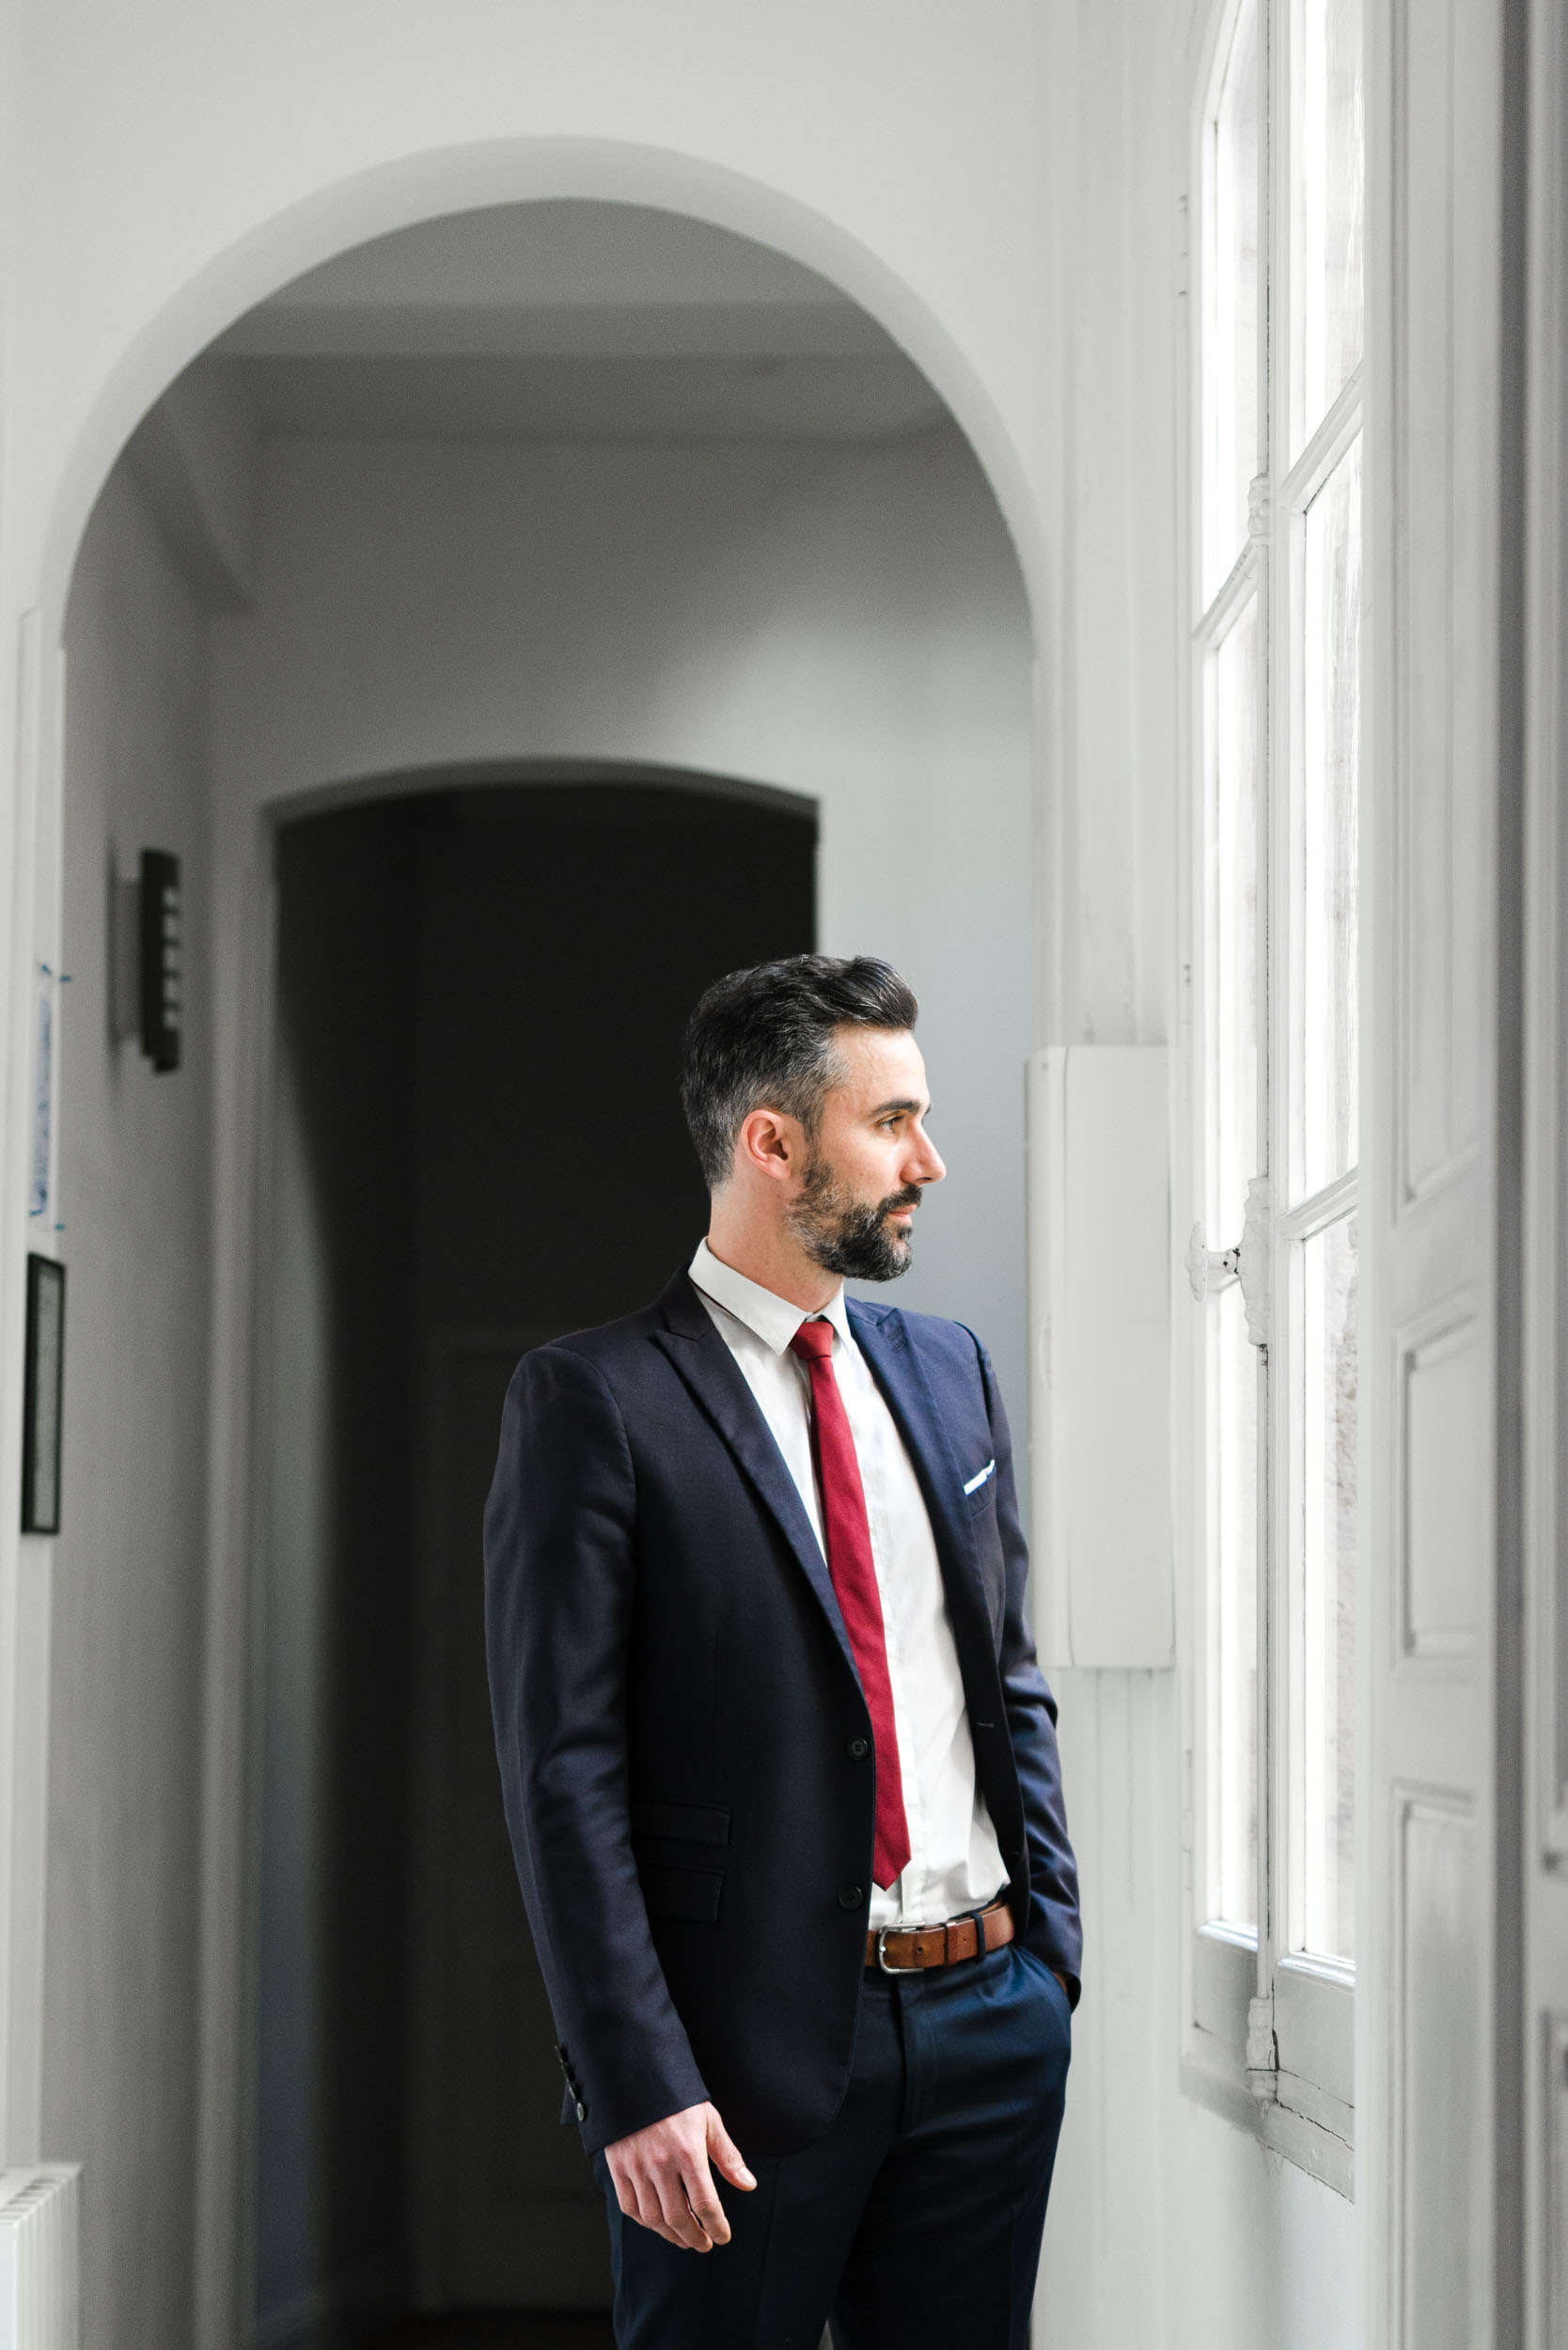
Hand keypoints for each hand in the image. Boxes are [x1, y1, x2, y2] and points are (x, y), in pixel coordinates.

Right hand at [604, 2101, 755, 2251]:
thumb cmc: (678, 2099)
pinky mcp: (618, 2167)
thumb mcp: (709, 2121)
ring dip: (670, 2235)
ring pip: (653, 2218)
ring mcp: (636, 2167)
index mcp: (688, 2152)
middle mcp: (661, 2164)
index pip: (706, 2203)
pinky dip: (645, 2221)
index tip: (723, 2237)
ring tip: (684, 2238)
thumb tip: (748, 2185)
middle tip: (704, 2244)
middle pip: (678, 2217)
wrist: (636, 2077)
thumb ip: (727, 2156)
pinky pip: (629, 2207)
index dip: (717, 2226)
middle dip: (694, 2237)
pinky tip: (658, 2222)